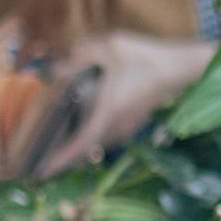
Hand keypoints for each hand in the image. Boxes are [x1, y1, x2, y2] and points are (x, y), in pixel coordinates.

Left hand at [32, 32, 216, 178]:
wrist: (181, 66)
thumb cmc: (147, 57)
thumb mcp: (110, 47)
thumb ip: (79, 53)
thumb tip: (52, 64)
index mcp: (107, 111)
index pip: (79, 144)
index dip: (57, 161)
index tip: (38, 172)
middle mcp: (117, 125)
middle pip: (85, 150)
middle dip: (62, 156)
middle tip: (38, 159)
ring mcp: (128, 126)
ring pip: (97, 143)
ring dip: (78, 146)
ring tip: (56, 144)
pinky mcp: (134, 121)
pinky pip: (108, 135)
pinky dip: (91, 136)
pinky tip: (84, 124)